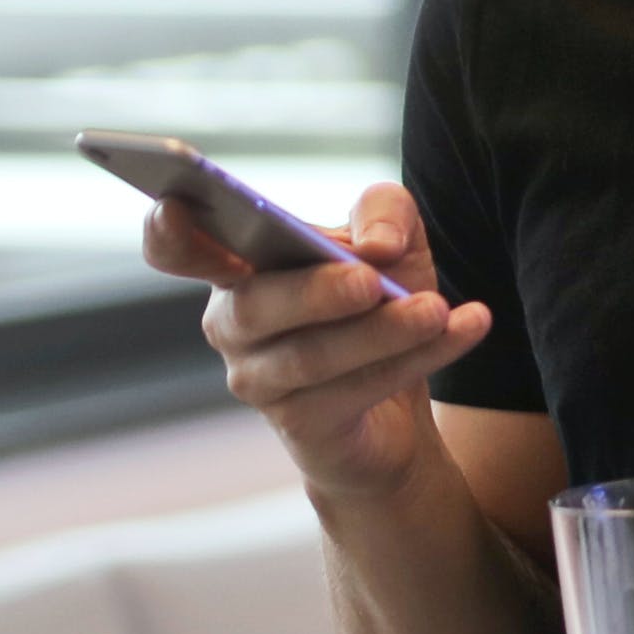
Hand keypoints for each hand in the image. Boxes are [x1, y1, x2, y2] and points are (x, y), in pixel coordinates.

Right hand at [149, 181, 489, 503]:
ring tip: (436, 310)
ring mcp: (259, 381)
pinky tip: (465, 328)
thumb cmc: (374, 304)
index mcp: (237, 266)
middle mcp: (232, 324)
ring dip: (382, 331)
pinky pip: (356, 390)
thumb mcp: (390, 243)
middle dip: (315, 291)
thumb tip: (378, 245)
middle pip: (256, 305)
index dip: (168, 231)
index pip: (176, 248)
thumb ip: (384, 212)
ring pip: (312, 356)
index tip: (174, 207)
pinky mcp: (301, 426)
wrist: (399, 401)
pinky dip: (416, 358)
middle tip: (371, 279)